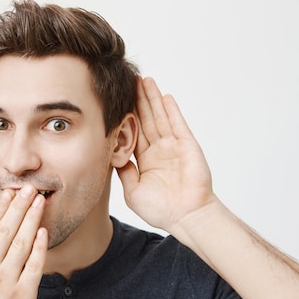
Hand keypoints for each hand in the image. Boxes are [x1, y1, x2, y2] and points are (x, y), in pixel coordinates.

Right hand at [0, 184, 46, 298]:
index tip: (9, 192)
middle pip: (5, 231)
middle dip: (18, 206)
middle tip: (30, 188)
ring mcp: (5, 283)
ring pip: (21, 244)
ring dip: (31, 220)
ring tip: (40, 202)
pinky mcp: (23, 295)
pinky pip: (34, 265)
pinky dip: (40, 247)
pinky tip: (44, 231)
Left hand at [116, 77, 215, 233]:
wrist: (185, 217)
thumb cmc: (161, 210)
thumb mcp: (132, 191)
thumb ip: (123, 172)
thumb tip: (112, 156)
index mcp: (145, 161)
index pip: (133, 133)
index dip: (126, 116)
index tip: (116, 101)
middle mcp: (159, 150)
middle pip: (146, 119)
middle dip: (138, 100)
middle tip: (129, 81)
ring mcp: (174, 146)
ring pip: (160, 117)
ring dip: (152, 99)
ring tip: (144, 80)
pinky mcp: (187, 146)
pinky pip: (177, 124)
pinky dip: (171, 110)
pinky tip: (164, 96)